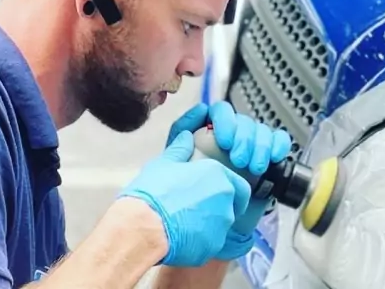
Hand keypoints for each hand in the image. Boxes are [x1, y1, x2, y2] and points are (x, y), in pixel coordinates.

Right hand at [117, 130, 251, 267]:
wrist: (144, 226)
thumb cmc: (154, 192)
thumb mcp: (164, 163)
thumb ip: (180, 150)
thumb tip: (186, 136)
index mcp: (218, 176)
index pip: (240, 186)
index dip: (231, 191)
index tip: (218, 195)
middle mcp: (226, 200)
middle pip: (231, 206)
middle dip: (218, 208)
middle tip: (196, 209)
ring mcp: (221, 226)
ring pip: (221, 226)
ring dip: (208, 225)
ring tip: (183, 224)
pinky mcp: (212, 247)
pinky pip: (210, 243)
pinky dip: (199, 241)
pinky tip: (180, 237)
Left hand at [166, 101, 292, 260]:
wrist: (208, 223)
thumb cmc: (188, 195)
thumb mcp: (175, 169)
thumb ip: (178, 146)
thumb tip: (192, 123)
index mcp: (210, 133)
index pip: (221, 112)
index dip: (225, 122)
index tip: (225, 142)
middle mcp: (232, 136)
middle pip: (244, 122)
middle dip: (245, 139)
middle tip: (240, 161)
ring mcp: (252, 147)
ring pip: (262, 130)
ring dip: (261, 146)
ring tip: (255, 168)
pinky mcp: (269, 159)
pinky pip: (278, 141)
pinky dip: (278, 145)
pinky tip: (275, 157)